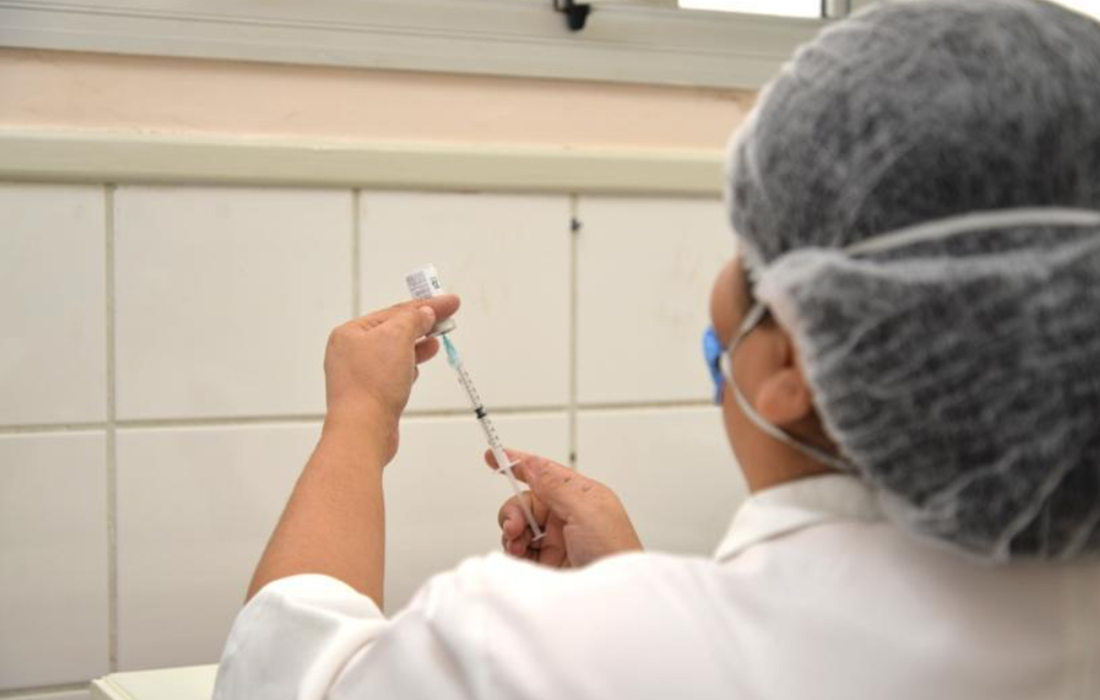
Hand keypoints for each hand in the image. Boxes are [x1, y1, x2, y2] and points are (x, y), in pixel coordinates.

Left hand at [323, 295, 459, 462]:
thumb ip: (413, 320)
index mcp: (350, 333)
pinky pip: (391, 373)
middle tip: (446, 318)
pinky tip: (417, 367)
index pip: (395, 312)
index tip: (449, 302)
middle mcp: (350, 353)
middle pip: (393, 331)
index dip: (426, 305)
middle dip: (422, 324)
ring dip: (417, 345)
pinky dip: (407, 366)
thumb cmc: (372, 384)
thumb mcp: (397, 337)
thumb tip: (424, 314)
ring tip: (437, 340)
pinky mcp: (368, 395)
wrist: (363, 430)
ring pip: (393, 353)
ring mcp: (358, 376)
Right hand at [486, 449, 642, 567]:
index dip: (520, 464)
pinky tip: (519, 556)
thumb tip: (534, 463)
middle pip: (527, 502)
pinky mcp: (548, 563)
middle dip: (514, 511)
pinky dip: (514, 551)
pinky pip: (520, 550)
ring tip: (517, 546)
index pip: (546, 473)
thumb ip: (556, 486)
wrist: (613, 599)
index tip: (493, 455)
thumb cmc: (614, 553)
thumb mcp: (586, 512)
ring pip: (520, 526)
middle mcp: (568, 516)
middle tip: (514, 527)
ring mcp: (557, 540)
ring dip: (513, 533)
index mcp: (582, 496)